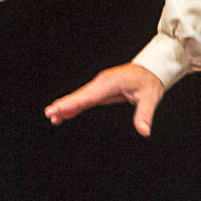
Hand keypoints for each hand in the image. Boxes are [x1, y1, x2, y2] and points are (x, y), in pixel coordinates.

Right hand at [45, 63, 165, 136]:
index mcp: (110, 83)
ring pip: (79, 97)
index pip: (89, 96)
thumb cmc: (149, 81)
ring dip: (66, 106)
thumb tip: (144, 131)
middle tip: (49, 114)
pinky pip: (85, 99)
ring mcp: (100, 85)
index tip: (59, 108)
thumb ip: (145, 114)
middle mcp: (101, 82)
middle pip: (79, 95)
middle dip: (64, 105)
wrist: (151, 69)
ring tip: (52, 118)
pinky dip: (75, 106)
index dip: (73, 103)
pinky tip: (65, 115)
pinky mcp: (101, 89)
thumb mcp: (150, 98)